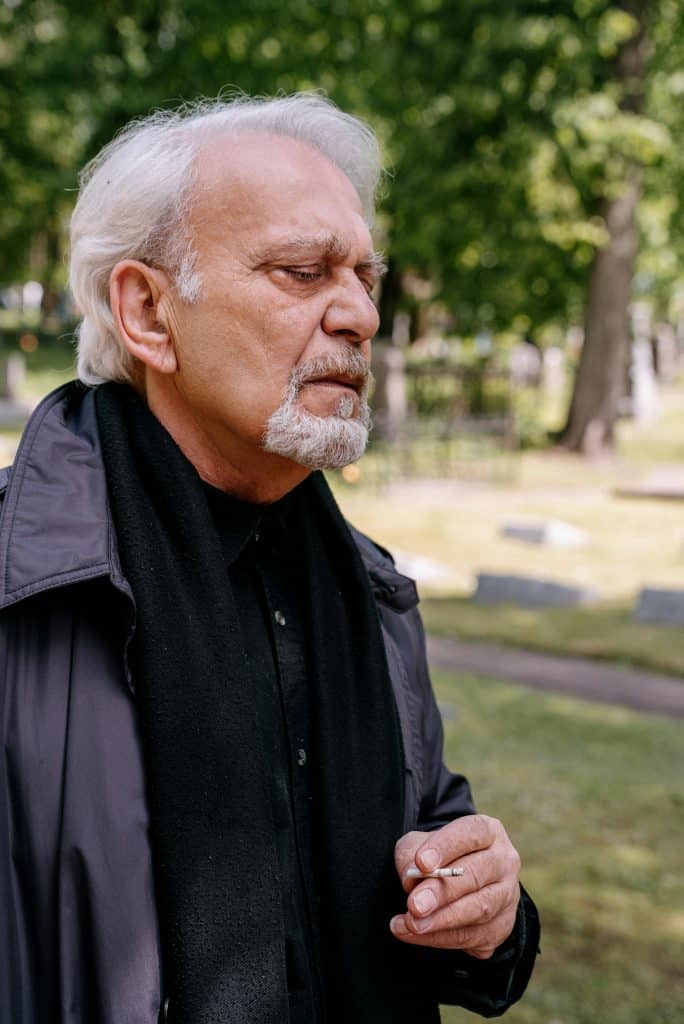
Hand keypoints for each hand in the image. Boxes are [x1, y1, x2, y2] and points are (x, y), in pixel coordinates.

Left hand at [390, 815, 520, 958]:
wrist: (457, 884)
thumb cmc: (437, 857)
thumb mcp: (419, 845)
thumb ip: (412, 855)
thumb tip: (411, 877)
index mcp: (488, 832)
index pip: (471, 834)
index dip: (445, 847)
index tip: (421, 863)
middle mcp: (504, 861)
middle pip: (475, 875)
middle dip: (442, 892)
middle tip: (414, 905)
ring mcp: (507, 896)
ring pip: (478, 910)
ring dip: (441, 920)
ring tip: (411, 923)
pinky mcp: (502, 927)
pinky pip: (472, 936)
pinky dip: (440, 938)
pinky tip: (414, 934)